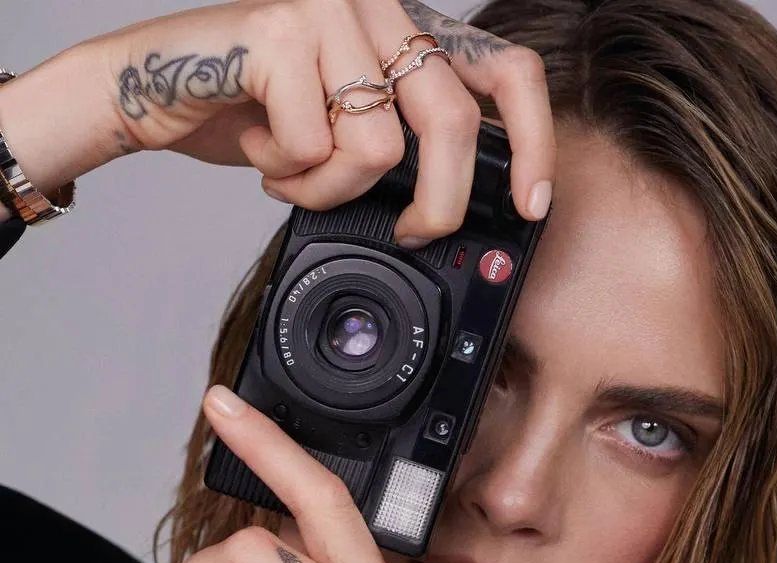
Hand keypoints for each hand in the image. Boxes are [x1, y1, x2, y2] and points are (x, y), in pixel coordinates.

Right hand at [98, 0, 555, 241]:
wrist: (149, 90)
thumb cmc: (249, 114)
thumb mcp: (344, 132)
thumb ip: (403, 146)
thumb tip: (461, 211)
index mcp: (403, 28)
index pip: (503, 70)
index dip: (532, 140)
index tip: (533, 205)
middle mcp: (377, 6)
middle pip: (450, 119)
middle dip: (435, 202)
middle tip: (411, 232)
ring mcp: (331, 9)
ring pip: (379, 147)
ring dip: (331, 188)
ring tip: (292, 172)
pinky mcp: (284, 29)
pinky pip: (318, 146)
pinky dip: (289, 176)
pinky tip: (260, 151)